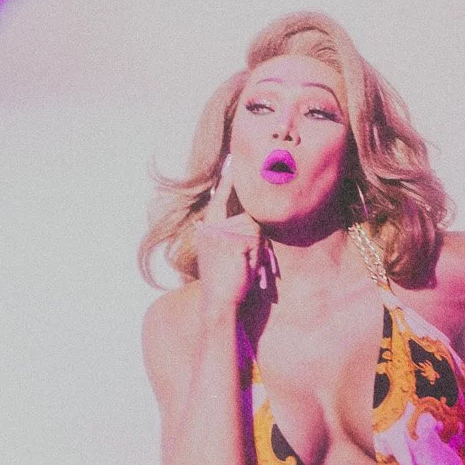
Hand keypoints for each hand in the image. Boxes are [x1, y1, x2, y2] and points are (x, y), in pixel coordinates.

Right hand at [194, 156, 270, 319]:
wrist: (218, 305)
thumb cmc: (221, 284)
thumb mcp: (217, 255)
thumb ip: (224, 237)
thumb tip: (244, 222)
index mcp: (207, 230)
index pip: (219, 198)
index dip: (227, 181)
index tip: (232, 160)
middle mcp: (212, 229)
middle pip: (247, 218)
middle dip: (254, 242)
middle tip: (241, 258)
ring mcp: (223, 235)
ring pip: (255, 231)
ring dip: (256, 253)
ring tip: (243, 269)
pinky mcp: (235, 244)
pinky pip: (257, 243)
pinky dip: (257, 259)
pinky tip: (247, 272)